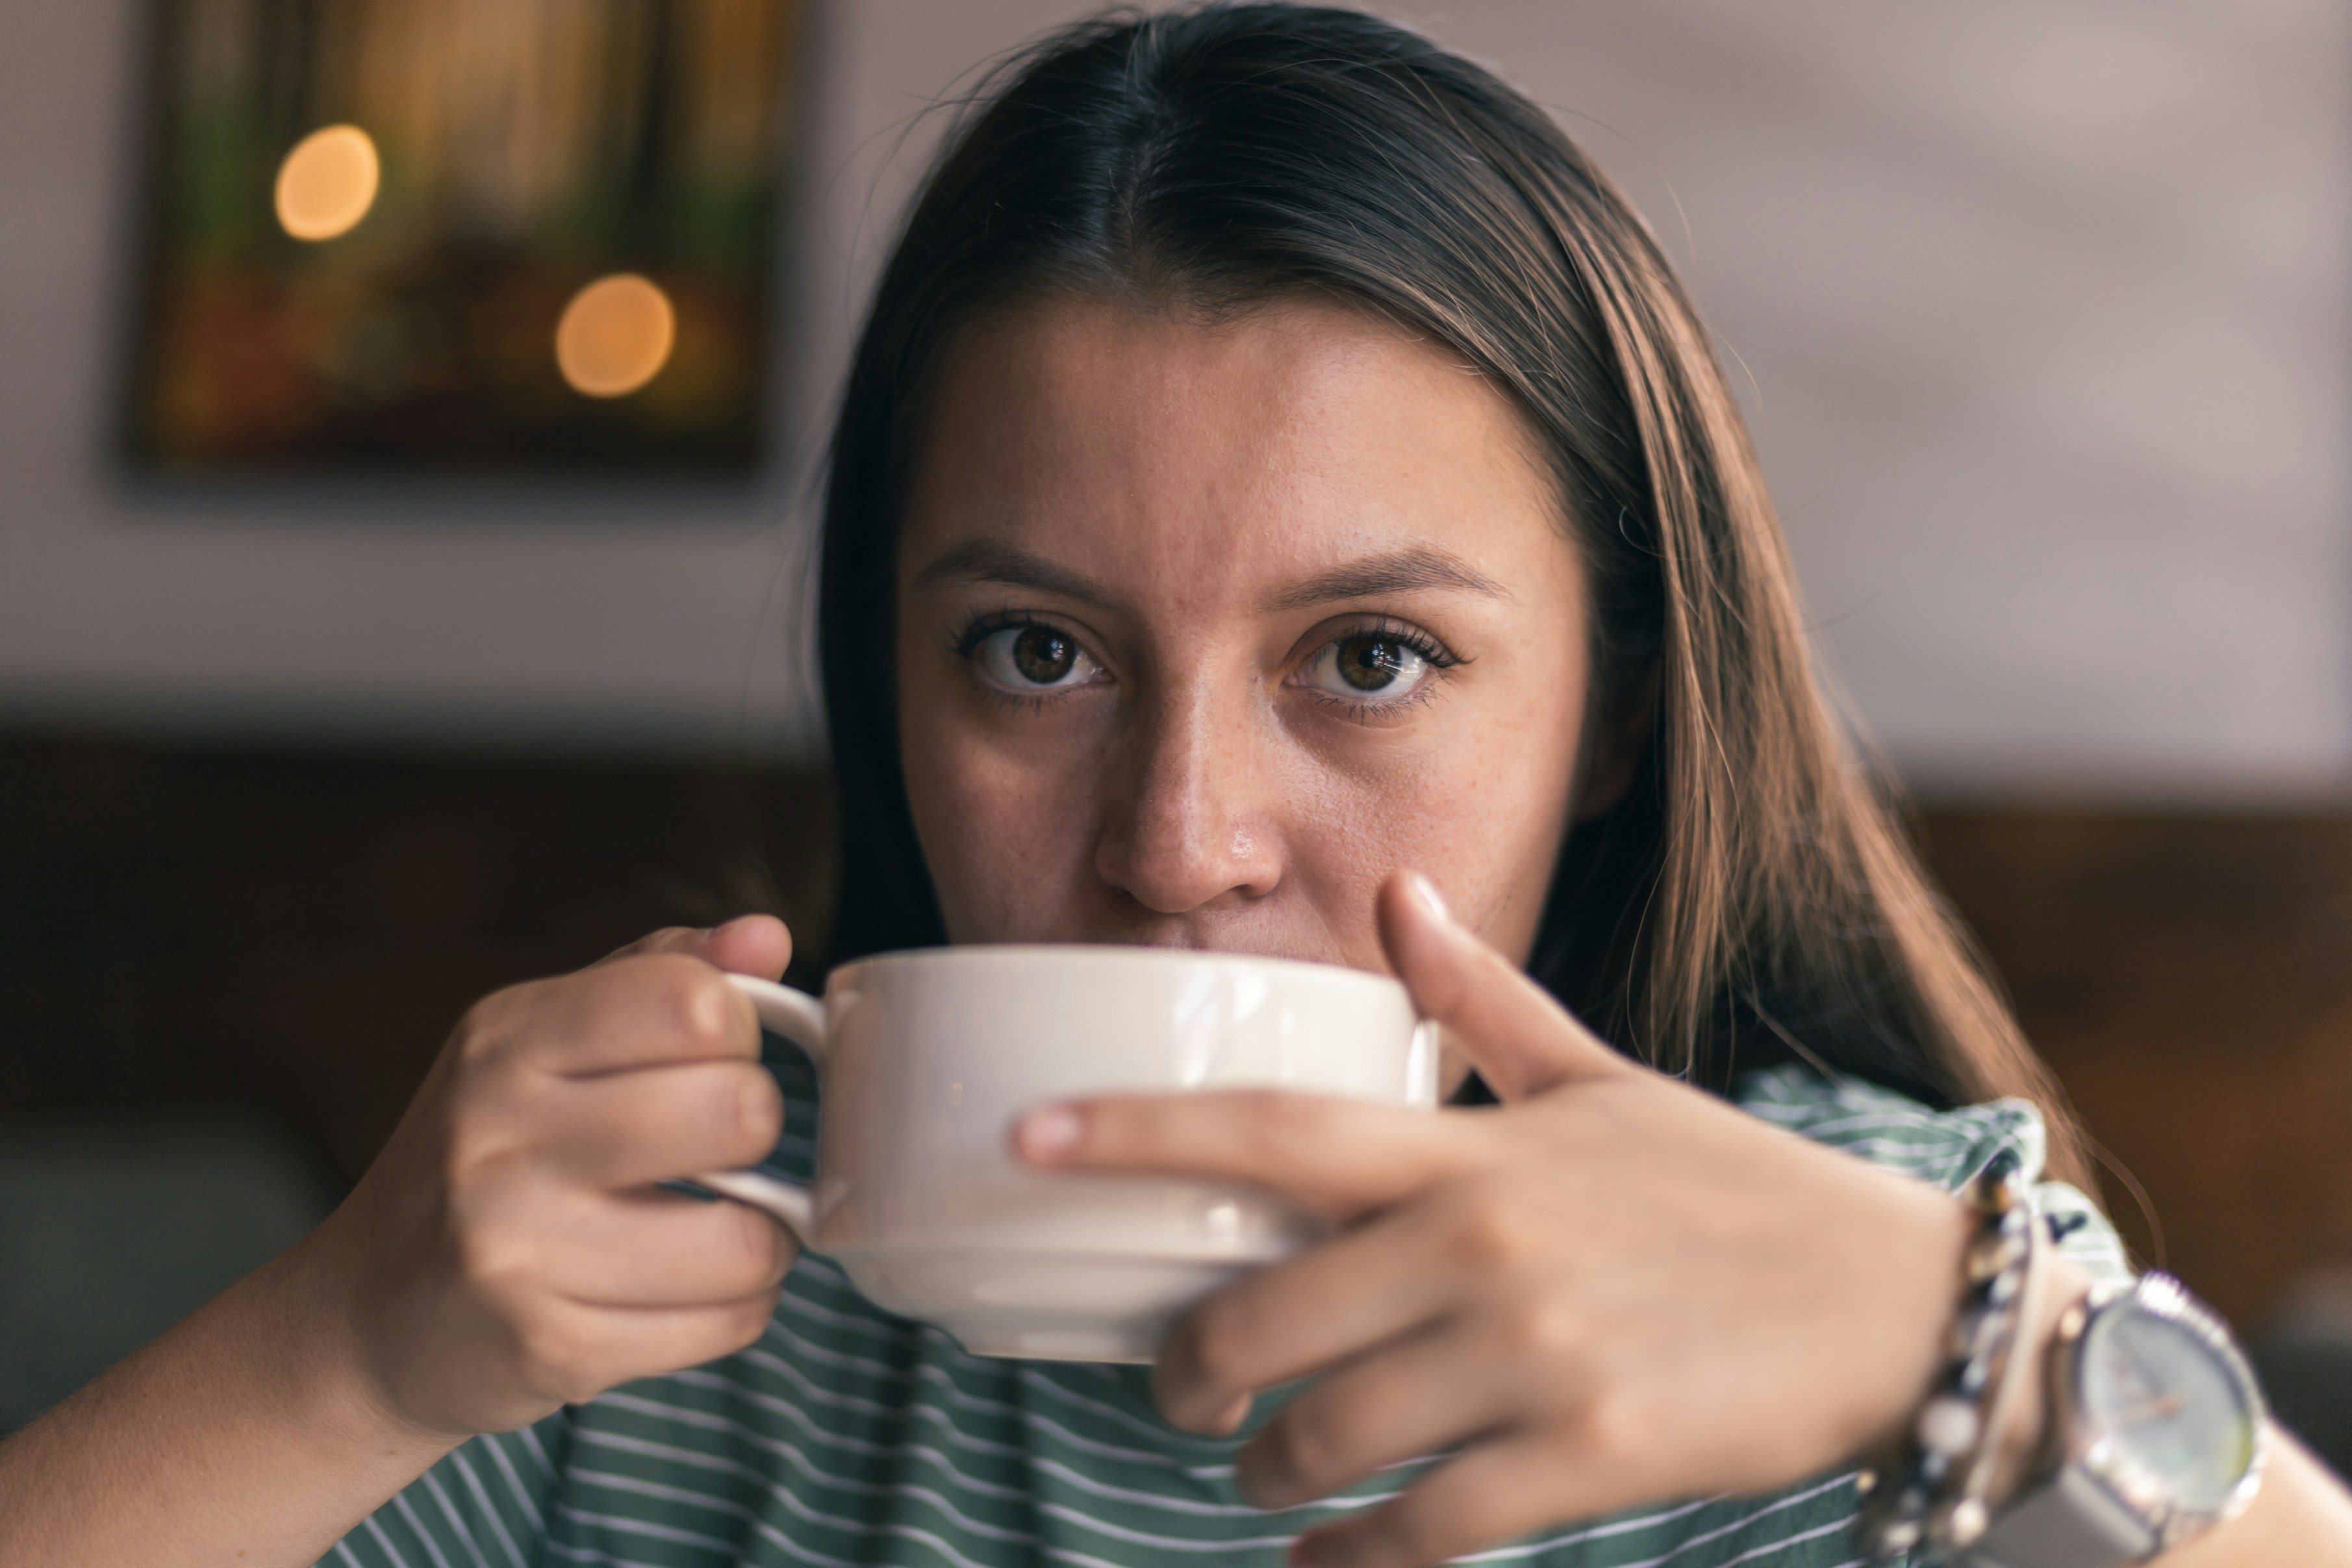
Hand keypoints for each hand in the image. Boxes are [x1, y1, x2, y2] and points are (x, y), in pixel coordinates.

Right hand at [304, 916, 797, 1438]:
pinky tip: (686, 1289)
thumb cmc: (487, 1157)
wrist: (366, 1319)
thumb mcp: (543, 1041)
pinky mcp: (549, 1347)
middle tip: (720, 1148)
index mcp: (510, 1040)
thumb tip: (767, 936)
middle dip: (757, 1130)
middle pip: (738, 1111)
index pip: (691, 1001)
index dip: (736, 1031)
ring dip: (764, 1237)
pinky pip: (726, 1323)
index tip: (710, 1059)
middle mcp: (501, 1137)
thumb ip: (658, 975)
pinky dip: (736, 1307)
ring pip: (747, 1239)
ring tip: (717, 1227)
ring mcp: (519, 1249)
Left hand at [1015, 875, 1974, 1567]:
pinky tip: (1326, 1559)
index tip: (1023, 1135)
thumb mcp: (1602, 1078)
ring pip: (1323, 1440)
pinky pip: (1417, 1532)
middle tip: (1179, 1390)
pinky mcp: (1586, 1462)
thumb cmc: (1729, 1187)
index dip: (1134, 1131)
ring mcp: (1532, 1360)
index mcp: (1473, 1150)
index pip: (1268, 1126)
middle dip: (1187, 1373)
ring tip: (1261, 1475)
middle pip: (1260, 1320)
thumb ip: (1484, 998)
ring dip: (1262, 1475)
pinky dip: (1349, 1559)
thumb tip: (1404, 894)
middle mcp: (1482, 1246)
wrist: (1895, 1305)